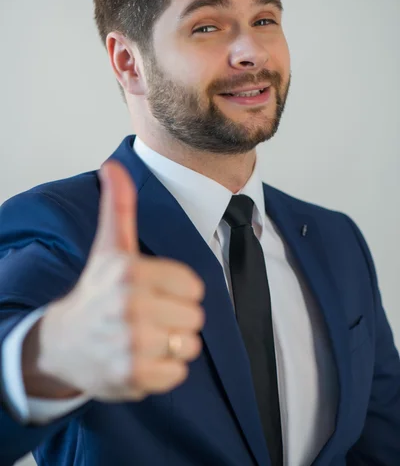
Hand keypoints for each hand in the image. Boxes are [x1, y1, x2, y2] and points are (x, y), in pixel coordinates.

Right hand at [38, 160, 205, 401]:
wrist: (63, 342)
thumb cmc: (96, 289)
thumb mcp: (109, 245)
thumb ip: (119, 205)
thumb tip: (113, 165)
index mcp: (131, 270)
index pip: (194, 286)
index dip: (178, 289)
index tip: (151, 291)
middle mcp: (130, 307)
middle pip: (196, 316)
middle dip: (176, 317)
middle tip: (145, 316)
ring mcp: (131, 344)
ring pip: (190, 346)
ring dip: (172, 345)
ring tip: (143, 337)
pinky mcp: (132, 377)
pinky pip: (178, 374)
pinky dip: (164, 370)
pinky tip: (140, 358)